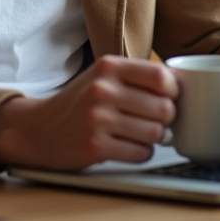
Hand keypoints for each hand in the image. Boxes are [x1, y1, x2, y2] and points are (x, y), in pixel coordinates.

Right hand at [0, 55, 177, 169]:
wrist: (38, 128)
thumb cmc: (80, 102)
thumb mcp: (103, 76)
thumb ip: (135, 77)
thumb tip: (182, 88)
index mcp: (108, 67)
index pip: (160, 76)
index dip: (172, 91)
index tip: (168, 98)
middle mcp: (102, 90)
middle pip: (163, 108)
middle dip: (165, 118)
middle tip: (154, 120)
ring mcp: (97, 119)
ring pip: (155, 133)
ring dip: (154, 138)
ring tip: (140, 134)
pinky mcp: (95, 146)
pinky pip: (140, 153)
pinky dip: (141, 153)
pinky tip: (128, 147)